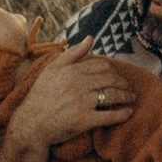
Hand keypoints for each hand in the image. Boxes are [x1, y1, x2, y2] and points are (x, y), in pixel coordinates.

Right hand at [4, 49, 134, 154]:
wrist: (31, 123)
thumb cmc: (41, 95)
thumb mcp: (52, 69)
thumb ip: (73, 53)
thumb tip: (91, 37)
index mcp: (73, 71)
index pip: (103, 66)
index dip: (113, 71)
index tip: (117, 77)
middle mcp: (79, 85)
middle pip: (111, 79)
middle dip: (123, 83)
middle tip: (128, 88)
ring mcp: (83, 103)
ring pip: (113, 95)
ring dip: (126, 96)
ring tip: (131, 98)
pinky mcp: (85, 121)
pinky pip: (109, 116)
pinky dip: (122, 114)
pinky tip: (129, 112)